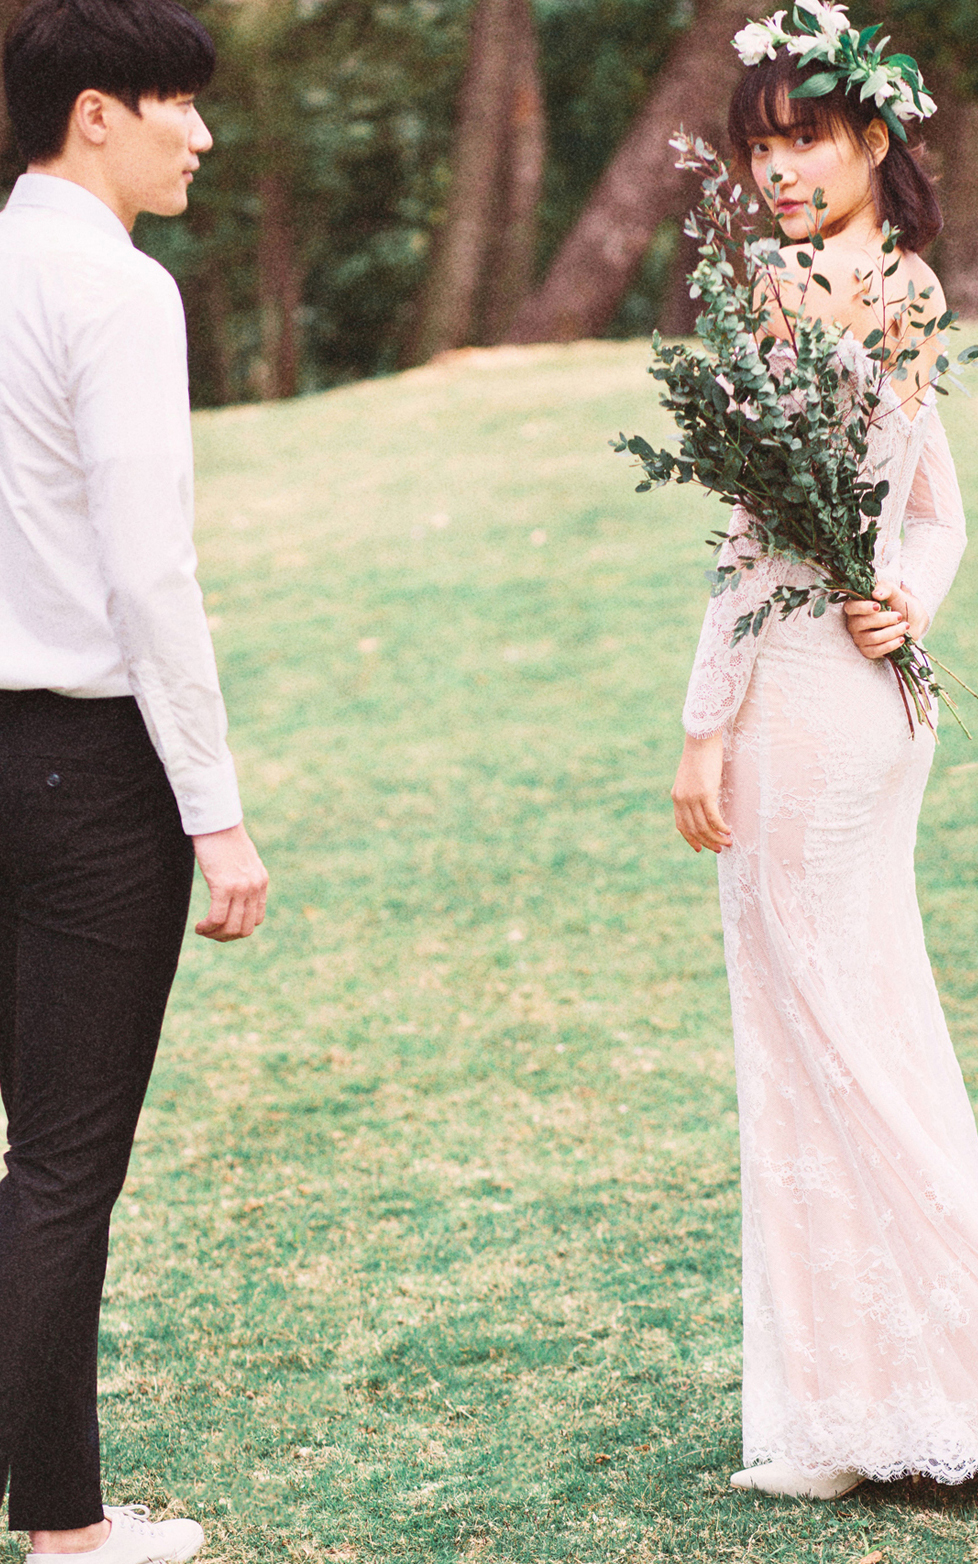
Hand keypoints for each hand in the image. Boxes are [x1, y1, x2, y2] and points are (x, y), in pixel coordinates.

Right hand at [192, 821, 267, 940]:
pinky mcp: (224, 886)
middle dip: (226, 937)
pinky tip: (199, 927)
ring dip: (215, 935)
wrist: (216, 820)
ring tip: (203, 931)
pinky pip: (217, 918)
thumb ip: (243, 876)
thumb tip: (234, 891)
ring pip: (231, 927)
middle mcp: (255, 887)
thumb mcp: (241, 860)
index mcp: (261, 881)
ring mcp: (241, 887)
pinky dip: (207, 927)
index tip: (222, 926)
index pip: (257, 918)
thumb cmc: (223, 837)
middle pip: (245, 928)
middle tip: (210, 933)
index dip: (239, 928)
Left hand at [671, 732, 730, 853]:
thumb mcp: (693, 777)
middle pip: (694, 829)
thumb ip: (694, 792)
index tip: (700, 848)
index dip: (691, 839)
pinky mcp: (705, 793)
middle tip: (720, 849)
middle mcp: (682, 799)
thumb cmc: (701, 755)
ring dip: (717, 837)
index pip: (681, 825)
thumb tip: (705, 803)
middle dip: (707, 842)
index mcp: (677, 796)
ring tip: (728, 842)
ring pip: (704, 826)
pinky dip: (721, 827)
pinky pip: (713, 817)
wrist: (701, 738)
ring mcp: (692, 797)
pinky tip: (729, 831)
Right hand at [843, 580, 927, 660]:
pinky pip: (876, 651)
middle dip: (883, 620)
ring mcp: (860, 638)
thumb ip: (885, 588)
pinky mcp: (868, 651)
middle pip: (861, 624)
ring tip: (905, 626)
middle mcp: (855, 623)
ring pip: (872, 638)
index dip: (862, 608)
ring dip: (892, 632)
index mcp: (857, 607)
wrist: (914, 620)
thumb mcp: (894, 592)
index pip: (850, 607)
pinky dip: (891, 645)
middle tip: (899, 616)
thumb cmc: (900, 604)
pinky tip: (901, 639)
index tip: (878, 606)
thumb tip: (876, 594)